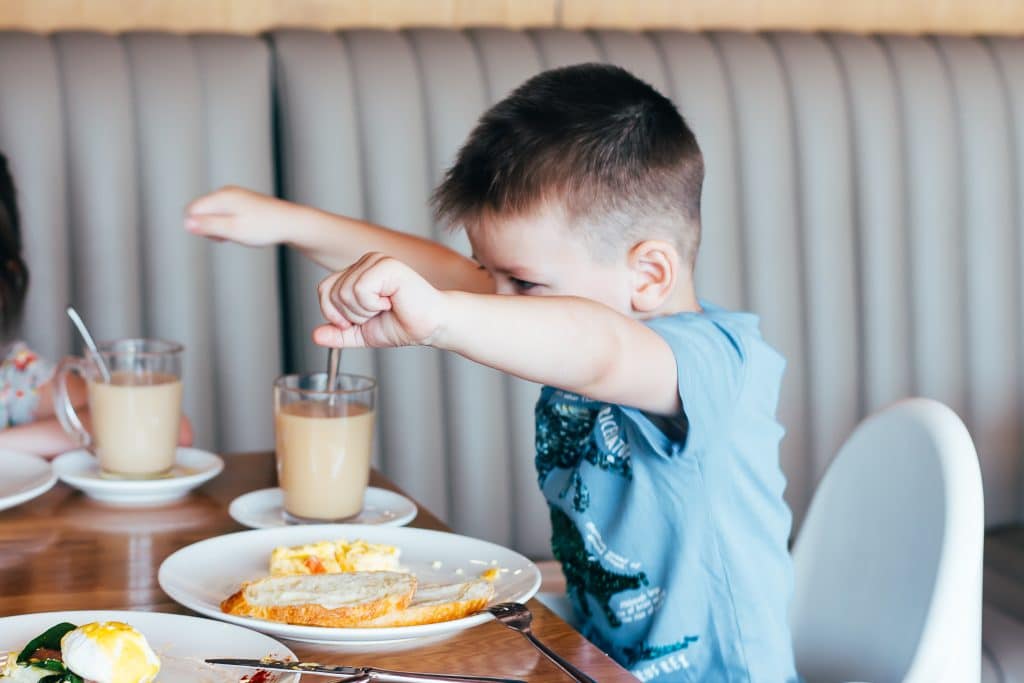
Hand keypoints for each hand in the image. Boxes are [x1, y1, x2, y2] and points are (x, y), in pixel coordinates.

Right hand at [184, 186, 294, 245]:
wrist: (292, 223)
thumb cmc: (265, 227)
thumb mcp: (233, 230)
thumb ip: (208, 226)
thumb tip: (186, 223)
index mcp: (221, 197)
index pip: (192, 210)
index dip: (199, 227)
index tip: (218, 236)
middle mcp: (226, 193)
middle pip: (202, 212)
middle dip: (210, 228)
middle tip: (231, 235)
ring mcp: (235, 196)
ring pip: (214, 215)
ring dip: (221, 228)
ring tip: (241, 233)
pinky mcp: (243, 203)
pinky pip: (226, 215)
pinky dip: (231, 225)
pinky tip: (245, 230)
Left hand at [313, 253, 446, 348]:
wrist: (431, 327)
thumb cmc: (404, 325)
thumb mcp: (363, 333)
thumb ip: (339, 334)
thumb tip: (315, 336)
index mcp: (358, 273)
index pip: (324, 290)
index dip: (335, 313)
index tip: (360, 321)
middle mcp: (365, 262)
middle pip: (331, 292)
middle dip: (352, 315)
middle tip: (378, 313)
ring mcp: (376, 261)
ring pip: (345, 292)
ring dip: (365, 311)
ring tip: (386, 308)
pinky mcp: (387, 265)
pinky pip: (360, 289)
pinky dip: (373, 304)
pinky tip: (391, 301)